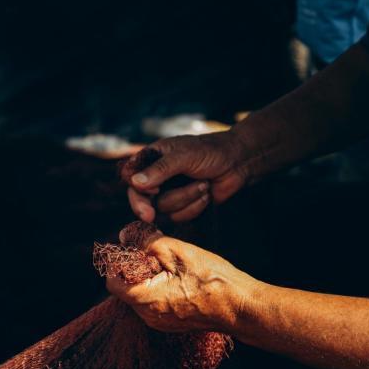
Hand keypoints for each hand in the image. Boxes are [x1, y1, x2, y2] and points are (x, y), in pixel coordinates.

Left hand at [105, 226, 259, 333]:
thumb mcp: (178, 251)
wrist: (242, 307)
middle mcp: (149, 317)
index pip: (113, 281)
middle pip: (126, 287)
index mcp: (147, 300)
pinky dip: (159, 287)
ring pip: (140, 294)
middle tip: (157, 253)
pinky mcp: (170, 323)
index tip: (133, 248)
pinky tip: (179, 278)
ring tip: (172, 266)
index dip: (118, 261)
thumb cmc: (214, 280)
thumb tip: (125, 236)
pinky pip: (154, 302)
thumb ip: (146, 242)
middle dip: (136, 266)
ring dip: (149, 276)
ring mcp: (160, 323)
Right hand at [121, 129, 250, 222]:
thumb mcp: (184, 156)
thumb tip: (135, 182)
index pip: (131, 176)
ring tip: (203, 184)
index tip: (149, 191)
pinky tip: (207, 193)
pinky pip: (179, 216)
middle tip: (149, 217)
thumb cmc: (210, 152)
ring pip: (163, 209)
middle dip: (146, 207)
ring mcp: (169, 192)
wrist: (238, 163)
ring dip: (186, 198)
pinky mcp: (183, 206)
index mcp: (152, 158)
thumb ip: (160, 169)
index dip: (135, 187)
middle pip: (140, 198)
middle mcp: (156, 177)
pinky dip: (195, 207)